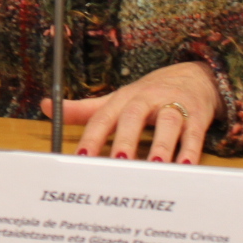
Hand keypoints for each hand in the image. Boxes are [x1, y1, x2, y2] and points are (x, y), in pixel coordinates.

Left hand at [42, 62, 222, 162]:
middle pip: (134, 117)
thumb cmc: (148, 95)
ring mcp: (174, 105)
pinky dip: (191, 150)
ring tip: (154, 166)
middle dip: (126, 140)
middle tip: (118, 162)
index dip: (92, 136)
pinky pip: (195, 133)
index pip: (103, 117)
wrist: (194, 76)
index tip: (81, 158)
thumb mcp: (116, 99)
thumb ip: (84, 109)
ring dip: (162, 145)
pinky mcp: (197, 115)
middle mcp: (147, 99)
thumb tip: (45, 107)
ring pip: (169, 123)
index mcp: (123, 98)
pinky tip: (185, 166)